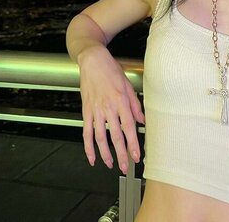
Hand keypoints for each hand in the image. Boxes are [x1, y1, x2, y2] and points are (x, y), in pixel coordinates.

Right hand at [77, 45, 144, 174]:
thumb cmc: (111, 70)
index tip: (136, 156)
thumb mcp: (128, 84)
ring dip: (105, 153)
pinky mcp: (86, 111)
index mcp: (120, 100)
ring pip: (100, 137)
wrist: (93, 61)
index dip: (132, 143)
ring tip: (111, 164)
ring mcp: (95, 110)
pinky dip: (88, 146)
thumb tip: (142, 120)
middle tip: (125, 167)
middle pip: (115, 135)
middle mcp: (107, 107)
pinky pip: (86, 132)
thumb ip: (135, 105)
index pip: (128, 127)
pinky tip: (92, 157)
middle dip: (120, 154)